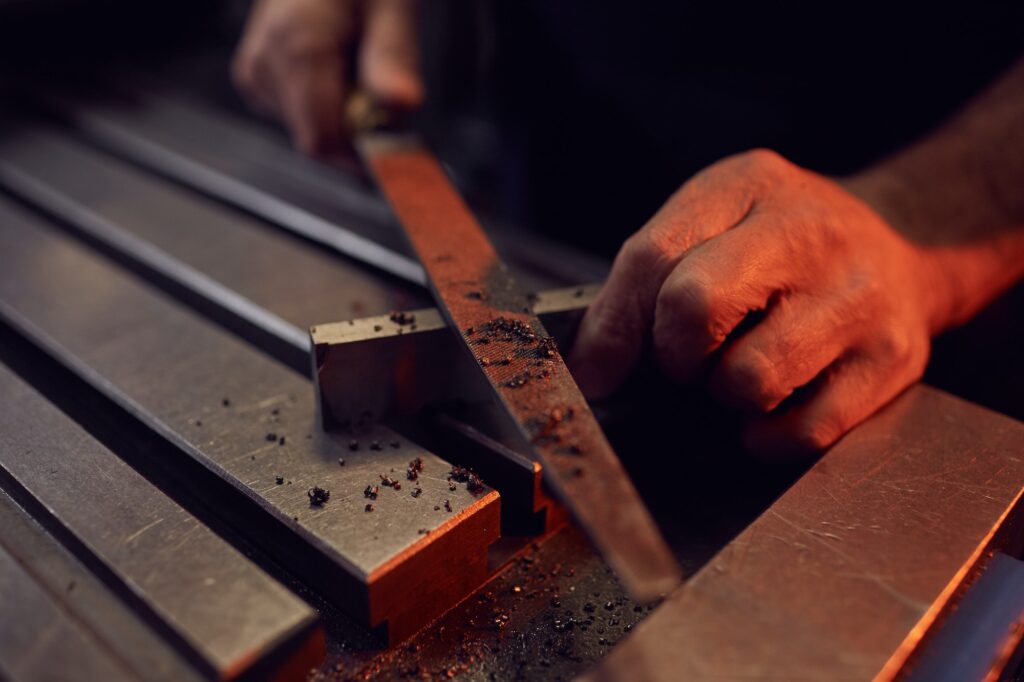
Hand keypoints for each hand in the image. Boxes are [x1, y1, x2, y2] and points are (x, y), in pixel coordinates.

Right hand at [232, 0, 421, 153]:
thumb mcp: (389, 3)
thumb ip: (392, 54)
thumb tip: (402, 102)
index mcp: (296, 46)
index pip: (323, 140)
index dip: (364, 153)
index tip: (401, 148)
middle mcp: (265, 64)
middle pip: (318, 138)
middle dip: (359, 132)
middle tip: (387, 94)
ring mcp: (255, 73)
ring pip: (310, 130)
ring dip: (346, 118)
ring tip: (360, 69)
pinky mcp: (255, 77)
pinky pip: (299, 115)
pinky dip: (328, 106)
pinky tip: (339, 70)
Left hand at [569, 149, 947, 456]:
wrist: (898, 246)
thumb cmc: (779, 244)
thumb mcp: (712, 223)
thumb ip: (645, 279)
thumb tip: (592, 367)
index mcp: (750, 185)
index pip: (652, 257)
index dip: (612, 328)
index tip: (596, 368)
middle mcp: (812, 233)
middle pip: (695, 309)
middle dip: (673, 354)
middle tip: (687, 357)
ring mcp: (858, 298)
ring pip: (750, 380)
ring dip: (724, 394)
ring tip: (740, 368)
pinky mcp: (891, 361)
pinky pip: (801, 431)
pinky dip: (767, 435)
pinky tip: (771, 405)